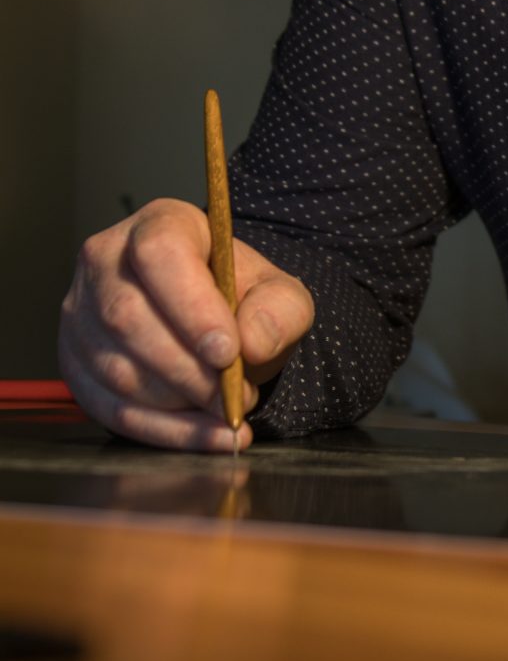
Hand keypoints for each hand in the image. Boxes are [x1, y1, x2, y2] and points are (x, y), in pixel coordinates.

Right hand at [59, 199, 313, 451]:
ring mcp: (81, 313)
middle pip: (128, 315)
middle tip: (234, 394)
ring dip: (178, 401)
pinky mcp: (75, 363)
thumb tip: (252, 343)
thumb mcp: (279, 295)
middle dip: (187, 368)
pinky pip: (110, 408)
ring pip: (116, 367)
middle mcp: (105, 261)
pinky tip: (205, 435)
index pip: (160, 253)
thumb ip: (279, 311)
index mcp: (158, 224)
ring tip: (226, 409)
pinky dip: (163, 431)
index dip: (191, 305)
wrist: (216, 323)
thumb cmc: (241, 299)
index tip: (227, 350)